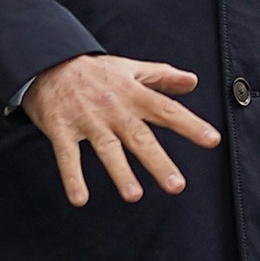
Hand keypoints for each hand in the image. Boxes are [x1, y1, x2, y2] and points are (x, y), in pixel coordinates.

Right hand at [22, 54, 220, 207]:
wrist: (47, 62)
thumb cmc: (94, 71)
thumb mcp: (130, 68)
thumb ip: (162, 76)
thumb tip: (193, 81)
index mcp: (133, 95)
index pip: (167, 110)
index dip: (190, 125)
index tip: (212, 140)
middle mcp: (113, 109)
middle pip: (139, 137)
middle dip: (158, 162)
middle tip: (177, 185)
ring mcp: (87, 120)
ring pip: (107, 148)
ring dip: (120, 172)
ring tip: (134, 195)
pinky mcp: (61, 129)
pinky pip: (67, 156)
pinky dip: (72, 177)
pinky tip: (79, 198)